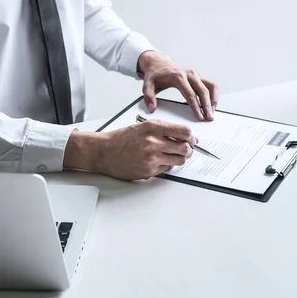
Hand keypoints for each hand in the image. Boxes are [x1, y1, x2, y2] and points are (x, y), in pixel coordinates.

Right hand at [64, 120, 195, 180]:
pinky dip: (166, 166)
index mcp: (153, 127)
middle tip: (186, 148)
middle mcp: (153, 142)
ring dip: (179, 158)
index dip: (191, 136)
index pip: (184, 131)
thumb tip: (187, 136)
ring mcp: (151, 158)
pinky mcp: (149, 171)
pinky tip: (158, 161)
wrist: (104, 151)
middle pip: (185, 148)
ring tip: (172, 155)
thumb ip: (165, 129)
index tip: (192, 138)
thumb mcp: (144, 126)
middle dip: (188, 149)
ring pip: (179, 160)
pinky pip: (167, 169)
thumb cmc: (123, 138)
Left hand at [138, 51, 218, 120]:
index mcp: (178, 77)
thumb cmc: (155, 74)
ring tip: (213, 111)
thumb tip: (152, 108)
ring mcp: (195, 75)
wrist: (158, 63)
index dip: (196, 106)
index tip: (199, 117)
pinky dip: (214, 94)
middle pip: (203, 91)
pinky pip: (210, 84)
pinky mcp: (198, 76)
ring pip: (210, 86)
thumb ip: (148, 96)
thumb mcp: (147, 84)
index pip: (190, 94)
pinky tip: (212, 104)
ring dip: (214, 99)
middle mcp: (189, 74)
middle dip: (207, 106)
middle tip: (209, 118)